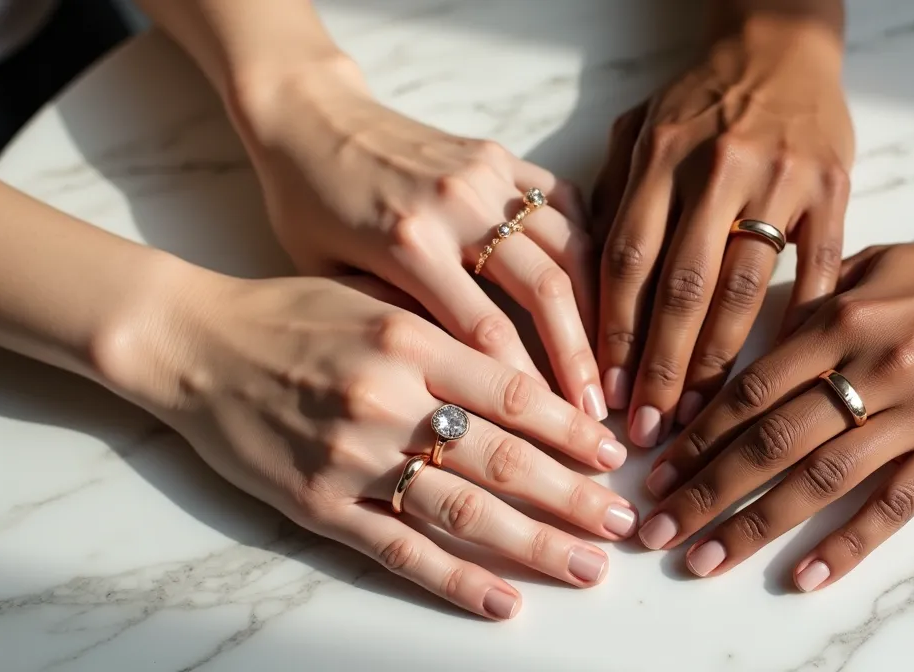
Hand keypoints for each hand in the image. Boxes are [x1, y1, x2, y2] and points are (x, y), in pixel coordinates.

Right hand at [116, 271, 635, 619]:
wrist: (194, 344)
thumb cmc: (292, 314)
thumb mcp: (378, 299)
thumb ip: (451, 335)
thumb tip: (535, 372)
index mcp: (412, 339)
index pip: (516, 393)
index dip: (572, 430)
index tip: (613, 454)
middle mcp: (389, 399)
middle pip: (504, 460)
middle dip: (575, 497)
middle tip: (625, 521)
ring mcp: (353, 457)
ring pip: (463, 512)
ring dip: (535, 545)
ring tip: (589, 567)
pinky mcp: (318, 505)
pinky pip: (398, 549)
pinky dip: (456, 581)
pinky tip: (503, 602)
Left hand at [236, 61, 606, 420]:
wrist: (308, 117)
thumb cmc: (306, 208)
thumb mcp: (331, 277)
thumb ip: (396, 324)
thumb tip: (461, 386)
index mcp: (408, 243)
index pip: (486, 330)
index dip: (527, 386)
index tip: (553, 428)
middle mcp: (456, 205)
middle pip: (545, 290)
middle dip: (578, 357)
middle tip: (596, 412)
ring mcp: (485, 174)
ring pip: (569, 246)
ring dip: (596, 309)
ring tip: (607, 362)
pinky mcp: (500, 155)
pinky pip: (566, 202)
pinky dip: (589, 248)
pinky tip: (598, 294)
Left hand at [592, 22, 853, 446]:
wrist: (781, 45)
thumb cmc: (699, 98)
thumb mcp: (637, 129)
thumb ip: (609, 199)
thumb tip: (583, 288)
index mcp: (661, 155)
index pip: (627, 261)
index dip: (613, 333)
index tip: (605, 391)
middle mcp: (718, 169)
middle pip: (683, 288)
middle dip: (662, 368)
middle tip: (648, 429)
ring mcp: (781, 181)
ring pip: (745, 291)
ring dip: (718, 364)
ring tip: (698, 420)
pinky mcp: (833, 192)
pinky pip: (816, 274)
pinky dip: (796, 329)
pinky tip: (776, 379)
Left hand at [633, 231, 913, 589]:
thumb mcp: (868, 265)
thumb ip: (807, 305)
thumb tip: (741, 346)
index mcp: (841, 317)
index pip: (752, 387)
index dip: (697, 434)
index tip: (656, 469)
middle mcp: (872, 367)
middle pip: (772, 441)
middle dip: (706, 490)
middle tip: (657, 529)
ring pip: (822, 479)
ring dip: (757, 525)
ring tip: (706, 559)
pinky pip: (895, 505)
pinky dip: (848, 544)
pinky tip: (806, 577)